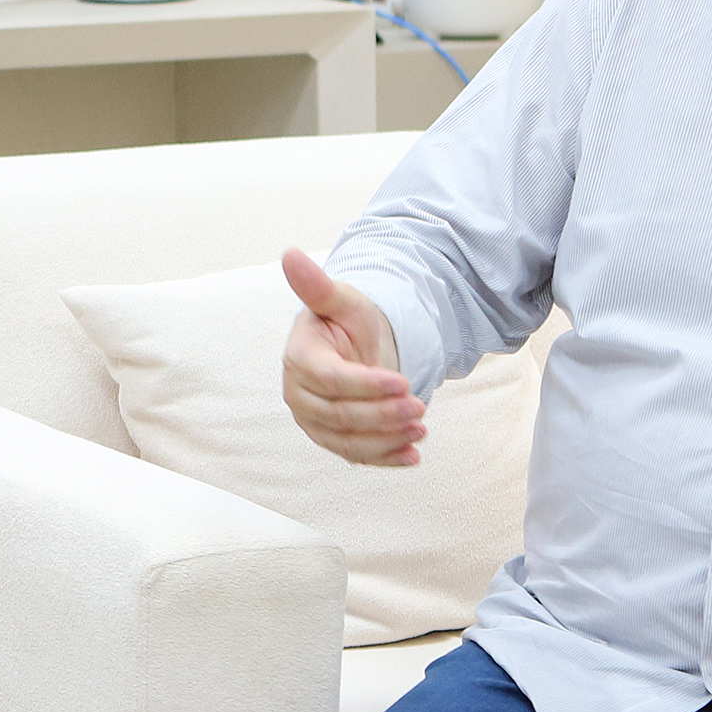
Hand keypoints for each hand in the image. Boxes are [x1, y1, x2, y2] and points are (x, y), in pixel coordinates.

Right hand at [280, 248, 421, 466]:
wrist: (353, 347)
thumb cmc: (347, 321)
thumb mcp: (342, 300)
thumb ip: (318, 285)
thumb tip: (289, 254)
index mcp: (299, 359)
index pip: (330, 380)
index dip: (366, 385)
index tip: (403, 381)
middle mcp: (299, 395)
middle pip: (340, 415)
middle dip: (383, 414)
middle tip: (420, 406)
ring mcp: (313, 421)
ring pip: (348, 440)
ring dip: (387, 439)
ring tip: (421, 429)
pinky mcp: (331, 439)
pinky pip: (356, 455)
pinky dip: (385, 458)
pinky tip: (413, 455)